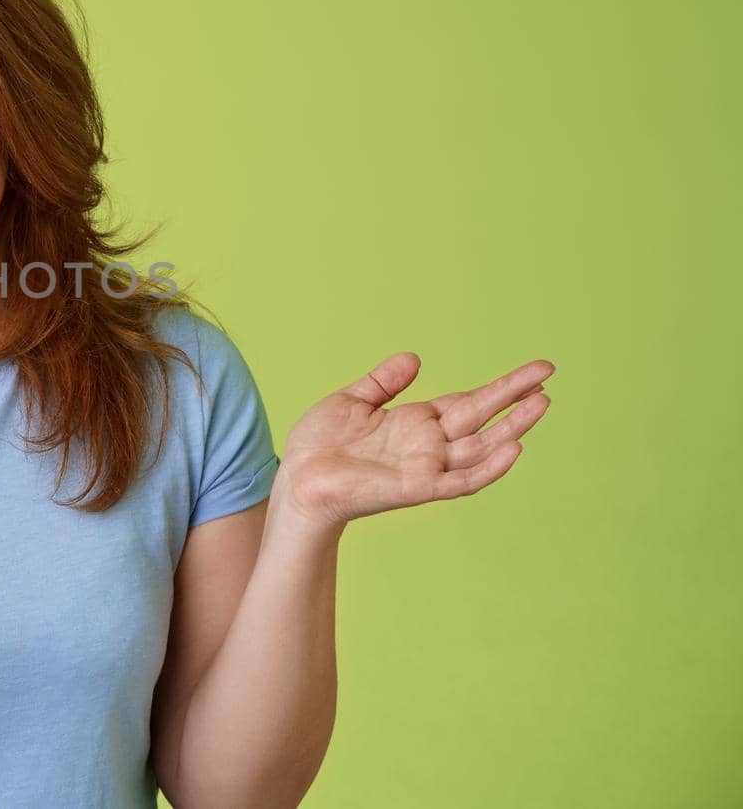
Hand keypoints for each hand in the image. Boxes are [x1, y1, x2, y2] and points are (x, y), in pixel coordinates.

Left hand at [274, 353, 555, 535]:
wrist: (297, 479)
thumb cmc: (320, 445)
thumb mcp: (352, 401)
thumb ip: (383, 382)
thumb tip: (414, 358)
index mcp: (417, 422)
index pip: (469, 402)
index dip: (502, 388)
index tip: (537, 371)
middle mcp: (429, 445)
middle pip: (483, 419)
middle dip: (515, 399)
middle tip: (548, 375)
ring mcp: (426, 467)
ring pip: (481, 447)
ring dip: (512, 427)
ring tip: (542, 402)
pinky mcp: (416, 488)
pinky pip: (460, 481)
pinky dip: (489, 468)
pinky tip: (513, 448)